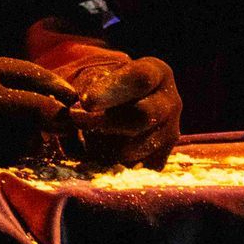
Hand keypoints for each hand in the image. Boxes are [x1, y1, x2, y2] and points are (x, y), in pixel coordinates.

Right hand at [0, 55, 77, 170]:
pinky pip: (2, 160)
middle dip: (55, 117)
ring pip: (22, 138)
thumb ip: (5, 81)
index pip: (33, 77)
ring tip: (10, 134)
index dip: (59, 89)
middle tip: (65, 122)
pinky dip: (7, 156)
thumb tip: (54, 98)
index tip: (73, 98)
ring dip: (28, 139)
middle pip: (35, 110)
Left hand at [65, 57, 181, 168]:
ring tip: (86, 132)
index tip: (86, 101)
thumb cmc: (98, 84)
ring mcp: (168, 134)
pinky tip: (96, 150)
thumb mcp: (90, 74)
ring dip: (100, 144)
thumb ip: (81, 85)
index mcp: (156, 72)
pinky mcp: (159, 161)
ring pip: (130, 149)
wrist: (113, 107)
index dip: (111, 91)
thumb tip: (73, 109)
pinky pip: (129, 171)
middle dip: (103, 122)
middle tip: (74, 117)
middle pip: (141, 117)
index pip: (139, 80)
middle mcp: (170, 102)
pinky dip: (105, 165)